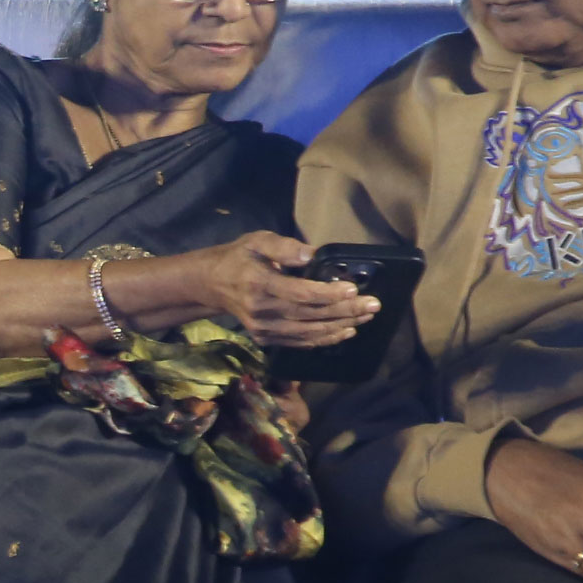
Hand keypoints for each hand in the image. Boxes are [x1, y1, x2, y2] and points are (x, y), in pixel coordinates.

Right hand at [154, 231, 373, 348]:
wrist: (210, 284)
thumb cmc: (238, 258)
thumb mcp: (257, 241)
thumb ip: (283, 246)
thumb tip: (311, 255)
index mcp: (259, 284)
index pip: (300, 293)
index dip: (329, 294)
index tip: (353, 289)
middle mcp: (262, 311)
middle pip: (310, 315)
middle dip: (345, 311)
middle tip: (372, 305)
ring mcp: (263, 329)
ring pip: (308, 332)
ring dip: (340, 327)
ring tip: (364, 318)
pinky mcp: (266, 339)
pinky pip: (299, 342)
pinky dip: (324, 339)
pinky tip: (344, 333)